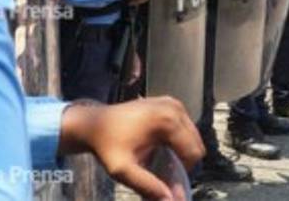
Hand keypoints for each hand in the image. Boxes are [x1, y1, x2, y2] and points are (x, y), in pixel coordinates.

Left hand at [58, 97, 204, 199]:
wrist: (92, 124)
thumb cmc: (106, 146)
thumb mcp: (123, 170)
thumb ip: (147, 186)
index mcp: (168, 120)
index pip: (193, 153)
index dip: (182, 172)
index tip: (163, 179)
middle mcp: (175, 107)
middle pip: (196, 145)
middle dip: (183, 163)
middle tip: (161, 172)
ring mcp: (172, 103)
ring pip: (192, 137)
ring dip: (181, 152)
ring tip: (159, 161)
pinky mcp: (169, 103)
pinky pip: (185, 128)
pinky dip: (177, 141)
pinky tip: (159, 149)